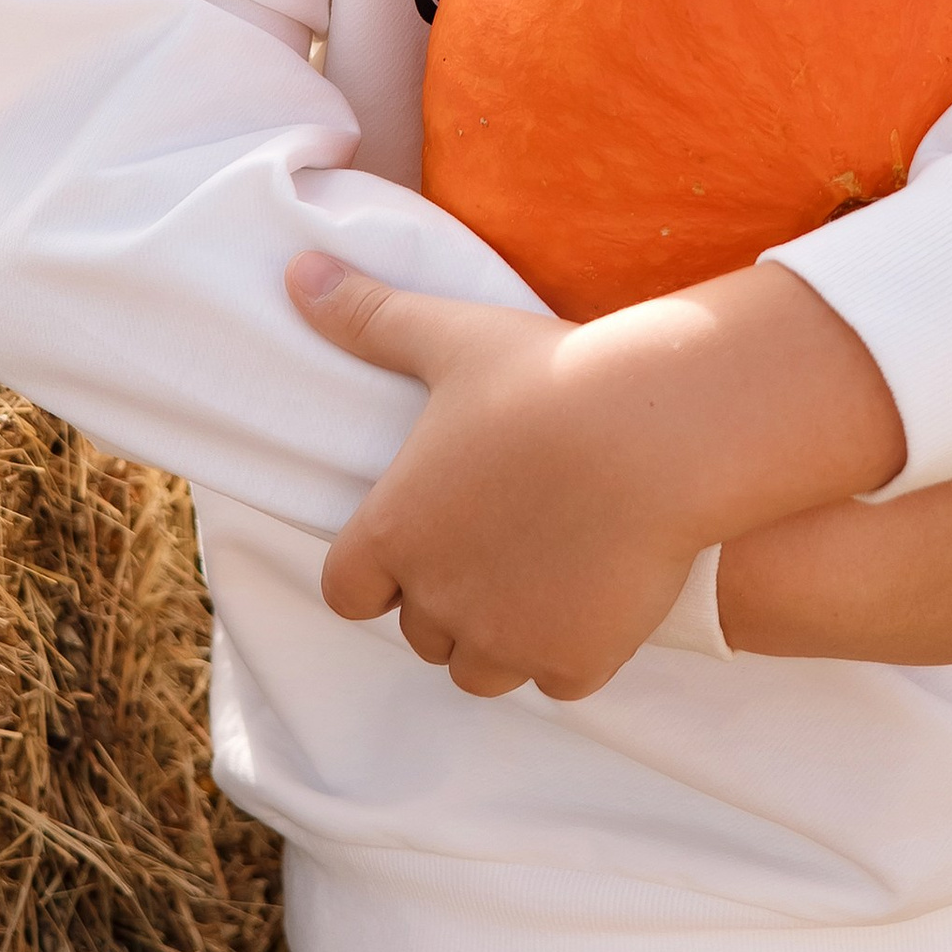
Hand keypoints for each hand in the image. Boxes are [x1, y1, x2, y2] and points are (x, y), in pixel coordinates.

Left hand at [290, 250, 903, 702]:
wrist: (654, 431)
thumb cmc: (546, 378)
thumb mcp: (449, 338)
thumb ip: (367, 316)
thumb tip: (297, 272)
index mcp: (393, 533)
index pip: (347, 591)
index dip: (375, 571)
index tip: (414, 541)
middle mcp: (439, 601)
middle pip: (422, 633)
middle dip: (448, 601)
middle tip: (497, 543)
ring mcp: (509, 639)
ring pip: (481, 672)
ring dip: (501, 638)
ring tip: (543, 577)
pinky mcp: (576, 660)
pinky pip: (558, 680)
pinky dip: (571, 652)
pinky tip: (598, 596)